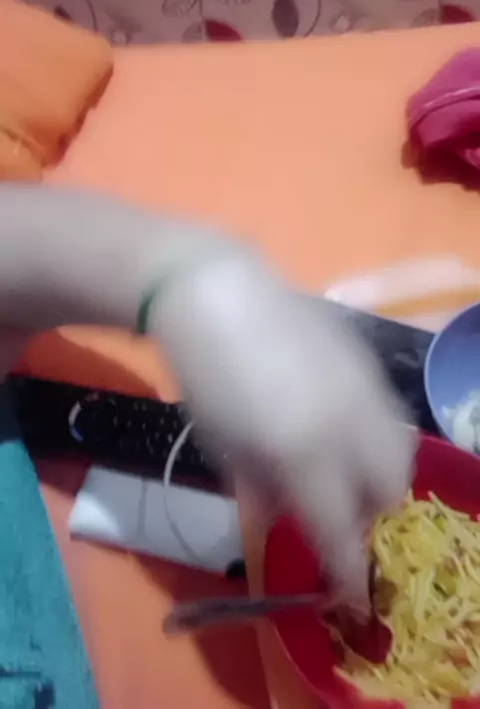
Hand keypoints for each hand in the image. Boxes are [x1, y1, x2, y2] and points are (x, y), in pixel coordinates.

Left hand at [149, 250, 415, 613]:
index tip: (346, 590)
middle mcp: (350, 424)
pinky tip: (333, 420)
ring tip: (336, 465)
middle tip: (333, 510)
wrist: (218, 296)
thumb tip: (294, 513)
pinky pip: (387, 414)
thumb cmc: (206, 379)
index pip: (343, 531)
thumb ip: (267, 490)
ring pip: (400, 449)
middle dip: (368, 513)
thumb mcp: (224, 448)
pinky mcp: (367, 361)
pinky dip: (370, 434)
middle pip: (391, 489)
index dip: (349, 570)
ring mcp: (365, 388)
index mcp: (305, 453)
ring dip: (376, 473)